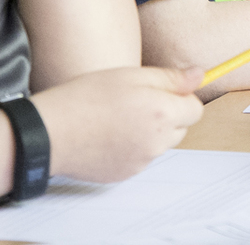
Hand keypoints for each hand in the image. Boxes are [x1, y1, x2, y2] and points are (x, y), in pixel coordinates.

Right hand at [31, 65, 204, 182]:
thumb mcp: (131, 75)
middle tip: (135, 101)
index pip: (195, 109)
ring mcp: (141, 162)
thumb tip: (200, 75)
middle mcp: (157, 142)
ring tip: (117, 117)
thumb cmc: (85, 98)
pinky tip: (108, 135)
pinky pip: (140, 157)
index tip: (161, 90)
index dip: (181, 97)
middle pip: (180, 128)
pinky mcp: (124, 174)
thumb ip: (170, 77)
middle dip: (167, 114)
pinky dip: (132, 147)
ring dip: (149, 131)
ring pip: (159, 143)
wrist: (49, 134)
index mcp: (162, 114)